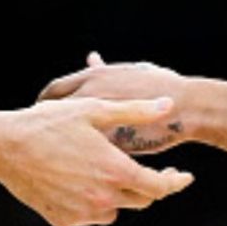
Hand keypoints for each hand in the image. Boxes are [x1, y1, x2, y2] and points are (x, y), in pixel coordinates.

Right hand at [0, 96, 194, 225]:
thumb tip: (170, 104)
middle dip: (148, 186)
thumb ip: (136, 110)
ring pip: (114, 210)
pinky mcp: (64, 220)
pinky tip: (79, 180)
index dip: (175, 182)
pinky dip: (90, 202)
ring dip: (117, 194)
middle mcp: (103, 198)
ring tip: (104, 169)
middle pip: (140, 200)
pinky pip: (89, 215)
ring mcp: (82, 212)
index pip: (159, 187)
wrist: (5, 147)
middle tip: (148, 170)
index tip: (184, 176)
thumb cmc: (50, 122)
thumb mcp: (95, 109)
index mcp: (116, 171)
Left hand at [39, 53, 189, 153]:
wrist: (185, 108)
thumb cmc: (160, 86)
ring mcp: (96, 126)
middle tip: (41, 135)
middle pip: (50, 115)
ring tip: (56, 154)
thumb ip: (105, 69)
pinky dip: (77, 162)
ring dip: (57, 147)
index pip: (53, 90)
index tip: (41, 109)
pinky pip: (83, 157)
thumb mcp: (129, 71)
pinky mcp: (108, 149)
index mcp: (93, 79)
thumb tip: (92, 58)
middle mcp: (89, 100)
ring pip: (63, 139)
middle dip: (44, 126)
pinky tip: (78, 167)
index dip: (44, 101)